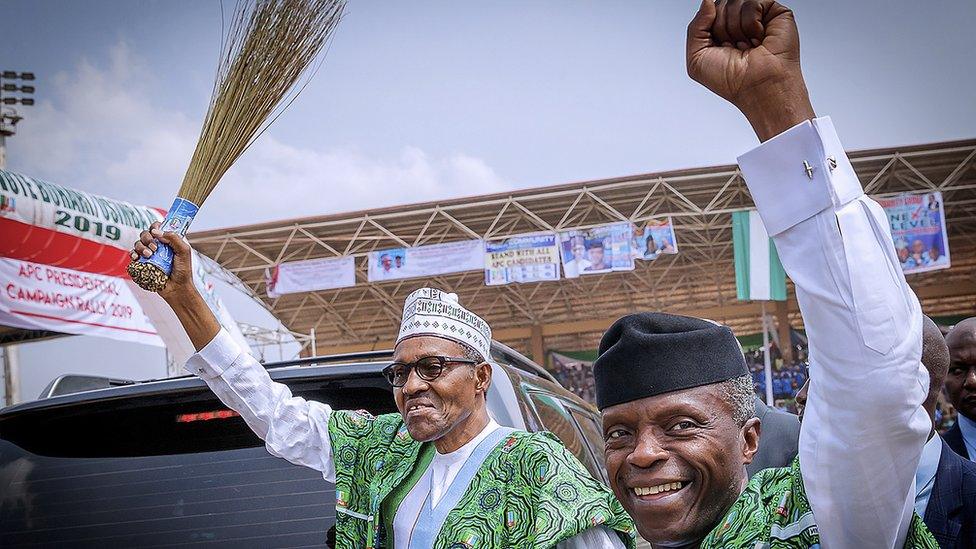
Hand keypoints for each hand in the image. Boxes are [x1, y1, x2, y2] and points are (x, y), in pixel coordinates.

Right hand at [130, 221, 194, 302]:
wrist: (177, 288)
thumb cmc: (183, 270)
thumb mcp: (183, 251)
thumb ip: (174, 238)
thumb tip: (157, 231)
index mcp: (168, 241)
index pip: (158, 227)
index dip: (155, 226)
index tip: (156, 231)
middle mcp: (158, 246)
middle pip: (146, 234)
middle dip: (147, 238)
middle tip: (154, 248)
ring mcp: (149, 255)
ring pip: (138, 243)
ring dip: (141, 247)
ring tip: (149, 256)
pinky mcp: (143, 263)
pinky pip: (133, 255)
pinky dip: (133, 254)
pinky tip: (137, 258)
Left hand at [686, 0, 814, 140]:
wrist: (757, 88)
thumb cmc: (731, 80)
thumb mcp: (696, 58)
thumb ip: (695, 26)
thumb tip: (707, 1)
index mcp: (720, 30)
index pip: (708, 10)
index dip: (709, 27)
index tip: (719, 46)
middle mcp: (738, 21)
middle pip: (720, 4)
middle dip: (722, 29)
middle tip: (734, 47)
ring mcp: (757, 16)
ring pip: (735, 1)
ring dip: (736, 29)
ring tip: (747, 45)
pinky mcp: (775, 12)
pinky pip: (753, 2)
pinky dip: (751, 24)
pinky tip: (758, 39)